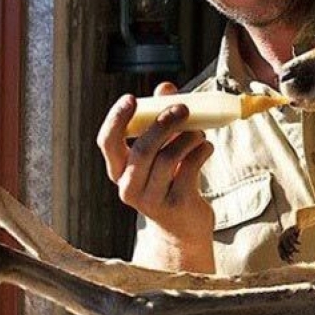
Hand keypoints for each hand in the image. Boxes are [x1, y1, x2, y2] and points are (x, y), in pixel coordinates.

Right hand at [97, 81, 213, 248]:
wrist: (182, 227)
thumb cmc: (168, 181)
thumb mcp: (160, 150)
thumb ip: (160, 118)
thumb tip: (166, 87)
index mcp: (119, 170)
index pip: (108, 142)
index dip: (117, 119)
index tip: (131, 98)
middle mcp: (129, 187)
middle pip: (143, 149)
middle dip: (163, 124)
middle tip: (183, 108)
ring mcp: (151, 200)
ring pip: (169, 158)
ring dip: (188, 138)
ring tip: (199, 134)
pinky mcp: (176, 205)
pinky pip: (190, 169)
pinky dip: (201, 151)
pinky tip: (206, 148)